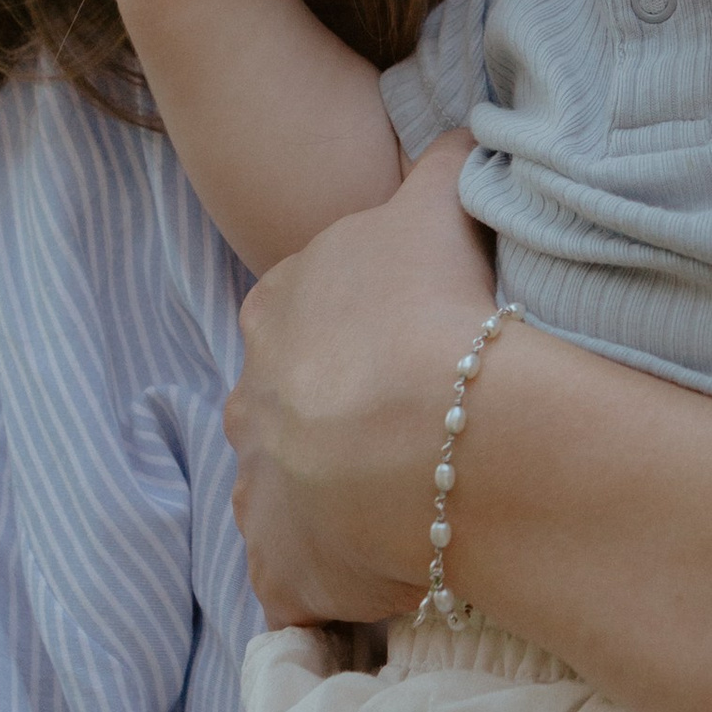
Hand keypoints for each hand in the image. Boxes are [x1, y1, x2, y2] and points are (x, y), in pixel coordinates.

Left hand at [227, 136, 496, 626]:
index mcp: (278, 309)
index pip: (309, 318)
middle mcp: (249, 397)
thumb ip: (443, 163)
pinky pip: (299, 580)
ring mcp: (260, 489)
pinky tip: (388, 579)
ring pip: (290, 491)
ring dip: (335, 500)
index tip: (422, 352)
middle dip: (341, 421)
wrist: (430, 433)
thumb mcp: (438, 204)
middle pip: (290, 407)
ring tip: (412, 508)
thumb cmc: (432, 310)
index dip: (367, 335)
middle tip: (421, 432)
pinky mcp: (282, 568)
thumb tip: (462, 130)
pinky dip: (335, 580)